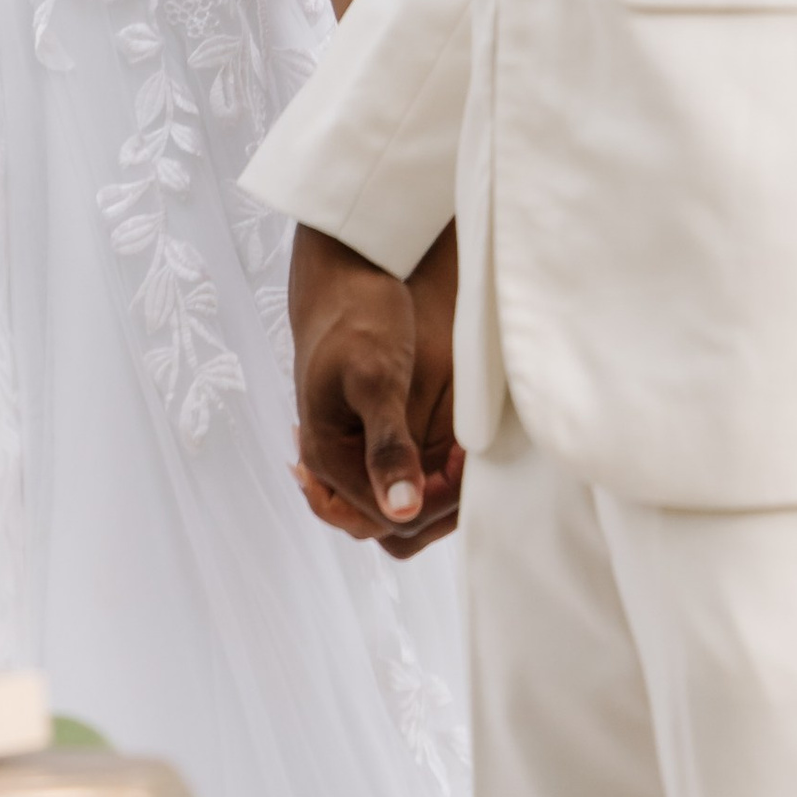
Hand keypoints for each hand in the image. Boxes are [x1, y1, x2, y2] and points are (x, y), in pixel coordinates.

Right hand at [287, 222, 463, 556]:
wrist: (343, 272)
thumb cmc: (358, 317)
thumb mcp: (378, 378)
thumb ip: (388, 447)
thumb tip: (402, 511)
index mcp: (328, 458)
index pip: (388, 520)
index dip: (434, 503)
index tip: (466, 466)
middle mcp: (332, 464)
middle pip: (386, 524)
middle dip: (434, 505)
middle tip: (469, 463)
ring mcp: (345, 450)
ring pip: (392, 505)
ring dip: (431, 493)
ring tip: (463, 457)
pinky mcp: (360, 433)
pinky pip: (392, 478)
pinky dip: (425, 474)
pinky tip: (450, 449)